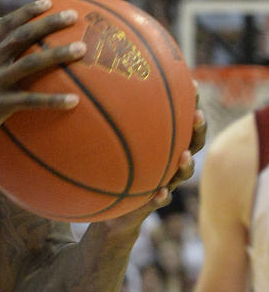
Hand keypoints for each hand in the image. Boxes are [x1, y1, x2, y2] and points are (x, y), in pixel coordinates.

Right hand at [0, 0, 84, 157]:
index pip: (4, 25)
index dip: (27, 12)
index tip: (49, 3)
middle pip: (21, 36)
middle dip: (48, 23)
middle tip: (73, 16)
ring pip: (30, 63)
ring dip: (58, 54)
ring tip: (82, 49)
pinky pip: (30, 101)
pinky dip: (53, 100)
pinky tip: (74, 102)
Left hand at [98, 97, 207, 234]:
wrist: (111, 207)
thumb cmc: (111, 166)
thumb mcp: (109, 141)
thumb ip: (109, 118)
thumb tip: (94, 83)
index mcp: (163, 144)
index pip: (182, 121)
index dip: (190, 104)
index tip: (192, 85)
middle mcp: (168, 161)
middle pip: (192, 144)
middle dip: (197, 130)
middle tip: (198, 115)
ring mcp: (164, 182)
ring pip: (182, 173)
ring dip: (186, 164)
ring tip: (185, 156)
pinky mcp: (152, 203)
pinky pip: (160, 200)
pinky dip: (162, 196)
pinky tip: (161, 193)